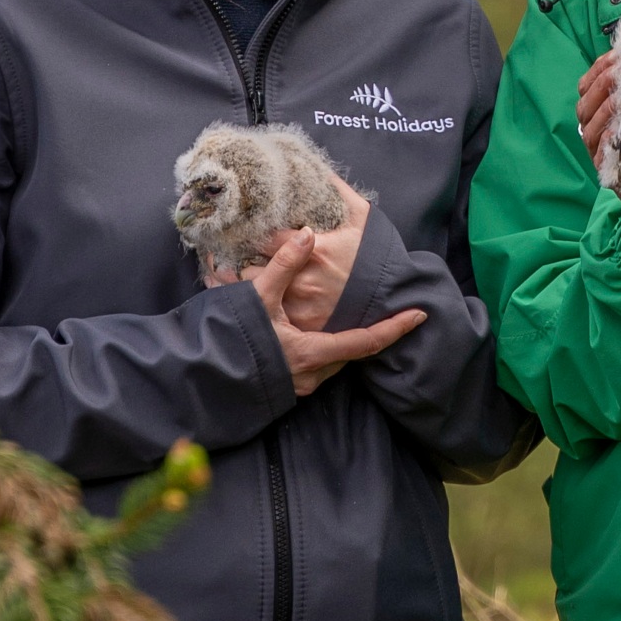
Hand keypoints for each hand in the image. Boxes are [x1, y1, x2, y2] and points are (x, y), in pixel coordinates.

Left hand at [208, 172, 371, 331]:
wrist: (395, 294)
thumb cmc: (375, 254)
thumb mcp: (361, 215)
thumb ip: (337, 190)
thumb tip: (318, 167)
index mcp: (314, 249)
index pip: (265, 238)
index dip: (242, 230)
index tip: (226, 224)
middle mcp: (303, 279)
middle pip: (250, 267)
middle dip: (229, 257)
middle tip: (209, 248)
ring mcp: (302, 306)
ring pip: (253, 294)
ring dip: (232, 283)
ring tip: (214, 270)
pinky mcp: (303, 326)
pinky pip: (266, 315)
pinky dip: (246, 306)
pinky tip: (230, 297)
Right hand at [244, 229, 426, 395]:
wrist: (200, 378)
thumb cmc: (230, 339)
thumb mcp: (257, 298)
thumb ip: (284, 265)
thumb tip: (307, 233)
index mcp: (313, 352)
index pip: (367, 341)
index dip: (395, 328)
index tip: (419, 315)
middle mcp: (312, 375)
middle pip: (351, 351)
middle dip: (366, 332)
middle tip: (381, 311)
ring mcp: (299, 385)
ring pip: (334, 360)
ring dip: (341, 340)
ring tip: (346, 317)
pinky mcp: (288, 388)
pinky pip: (316, 367)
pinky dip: (322, 349)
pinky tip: (314, 333)